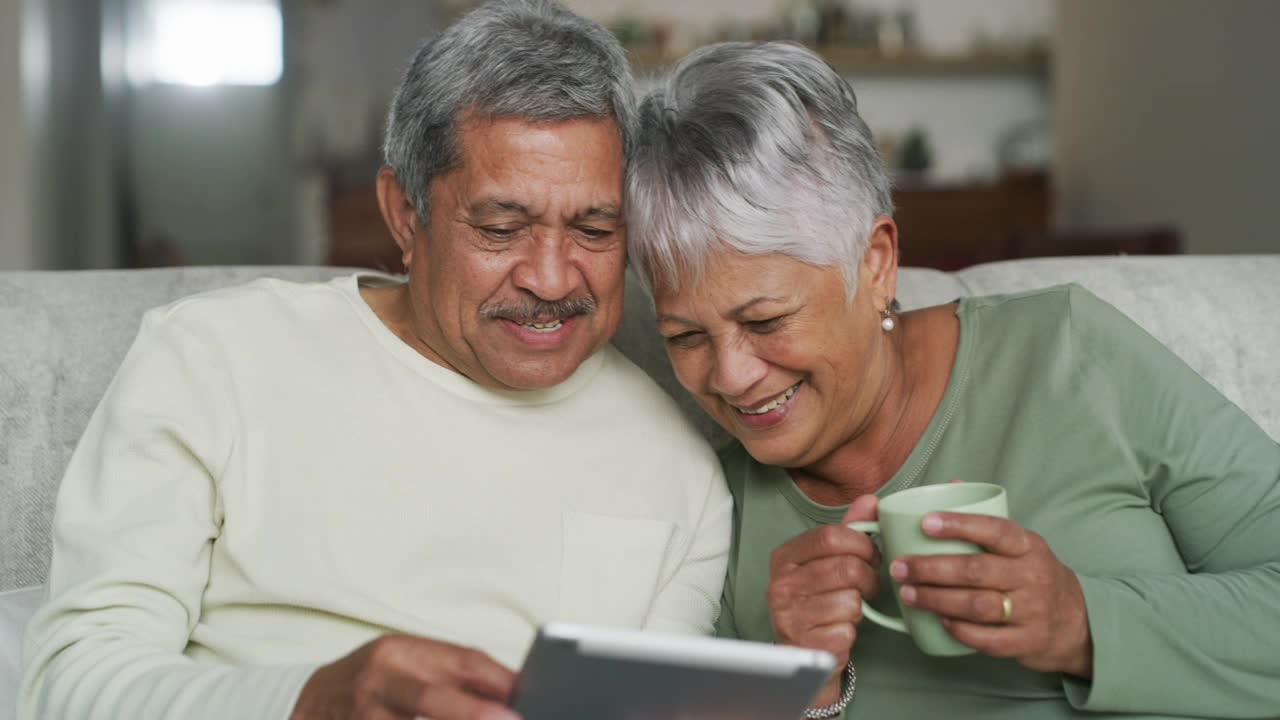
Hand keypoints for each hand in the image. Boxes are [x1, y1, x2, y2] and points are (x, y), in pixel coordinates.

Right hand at [291, 634, 520, 719]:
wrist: (309, 700)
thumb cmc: (375, 682)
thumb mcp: (409, 665)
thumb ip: (455, 676)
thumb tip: (512, 693)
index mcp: (401, 651)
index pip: (461, 661)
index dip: (498, 682)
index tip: (527, 700)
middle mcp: (379, 679)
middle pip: (431, 698)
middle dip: (472, 713)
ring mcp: (363, 713)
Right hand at [767, 495, 880, 704]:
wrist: (802, 648)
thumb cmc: (818, 597)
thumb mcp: (827, 559)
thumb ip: (849, 530)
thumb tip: (870, 501)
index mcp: (784, 557)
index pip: (830, 536)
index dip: (861, 544)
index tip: (871, 554)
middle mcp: (780, 584)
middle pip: (846, 568)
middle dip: (867, 577)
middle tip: (867, 584)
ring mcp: (789, 615)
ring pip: (850, 600)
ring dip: (859, 606)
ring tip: (848, 607)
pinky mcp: (804, 643)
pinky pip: (847, 629)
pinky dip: (851, 629)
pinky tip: (838, 628)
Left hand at [891, 511, 1092, 676]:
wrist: (1076, 621)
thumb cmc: (1033, 575)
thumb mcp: (1021, 544)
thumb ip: (986, 519)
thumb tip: (950, 484)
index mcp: (1028, 546)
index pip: (995, 530)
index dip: (959, 525)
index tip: (925, 522)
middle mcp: (1032, 577)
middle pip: (976, 571)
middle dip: (931, 568)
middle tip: (900, 567)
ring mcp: (1032, 611)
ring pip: (978, 605)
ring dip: (936, 599)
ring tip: (908, 593)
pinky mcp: (1027, 642)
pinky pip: (988, 638)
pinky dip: (960, 630)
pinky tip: (938, 621)